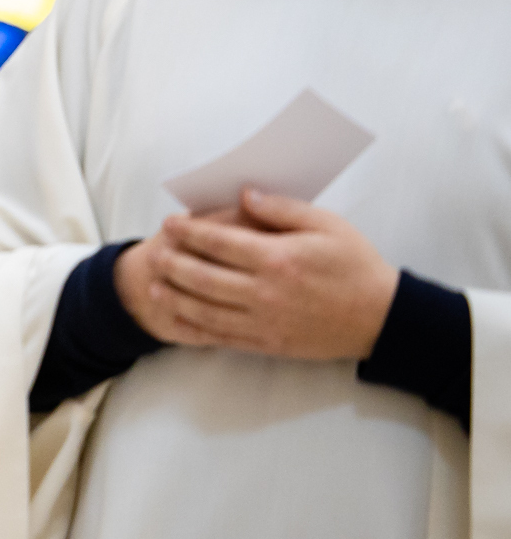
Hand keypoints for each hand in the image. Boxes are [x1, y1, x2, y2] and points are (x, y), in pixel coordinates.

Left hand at [121, 189, 397, 360]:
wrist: (382, 318)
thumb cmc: (356, 265)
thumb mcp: (327, 225)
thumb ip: (282, 208)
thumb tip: (243, 195)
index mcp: (277, 258)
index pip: (219, 242)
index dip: (189, 231)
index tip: (170, 223)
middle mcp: (265, 291)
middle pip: (203, 277)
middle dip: (174, 262)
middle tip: (157, 252)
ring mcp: (265, 320)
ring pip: (206, 309)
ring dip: (176, 296)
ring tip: (156, 284)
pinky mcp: (268, 343)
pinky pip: (222, 336)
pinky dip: (196, 327)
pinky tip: (179, 317)